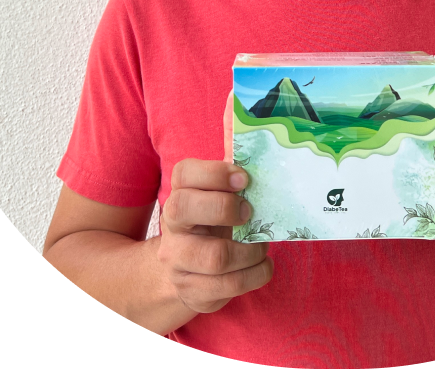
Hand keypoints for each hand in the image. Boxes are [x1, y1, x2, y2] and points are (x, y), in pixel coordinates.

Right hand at [157, 159, 273, 313]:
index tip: (244, 179)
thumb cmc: (216, 223)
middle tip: (249, 213)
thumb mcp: (220, 197)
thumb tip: (256, 144)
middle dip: (225, 207)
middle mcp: (172, 226)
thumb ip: (234, 173)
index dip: (215, 173)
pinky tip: (262, 265)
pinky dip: (256, 274)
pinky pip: (230, 285)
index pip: (184, 173)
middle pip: (184, 208)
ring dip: (251, 251)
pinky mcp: (192, 291)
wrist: (191, 272)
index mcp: (180, 194)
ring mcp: (177, 261)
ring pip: (215, 257)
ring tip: (262, 246)